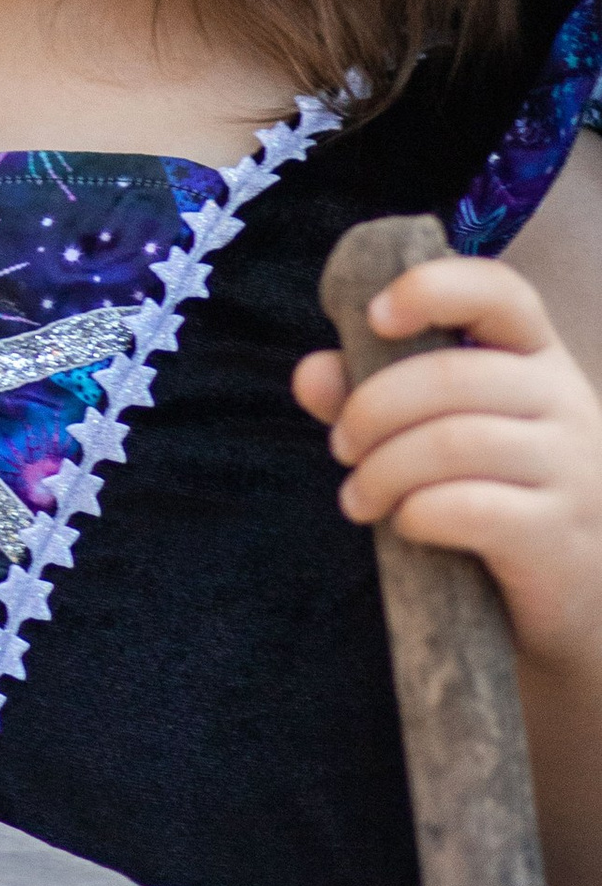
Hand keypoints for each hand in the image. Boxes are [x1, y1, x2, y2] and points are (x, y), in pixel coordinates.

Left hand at [292, 253, 601, 671]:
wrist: (573, 598)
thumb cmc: (495, 496)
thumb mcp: (437, 434)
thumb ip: (371, 397)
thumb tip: (311, 373)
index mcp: (537, 357)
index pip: (501, 292)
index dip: (433, 288)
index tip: (373, 317)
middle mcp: (567, 400)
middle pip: (453, 375)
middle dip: (372, 409)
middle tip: (340, 448)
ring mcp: (574, 467)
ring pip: (456, 442)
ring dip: (383, 469)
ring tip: (357, 498)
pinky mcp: (561, 534)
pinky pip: (473, 509)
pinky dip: (418, 513)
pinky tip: (405, 524)